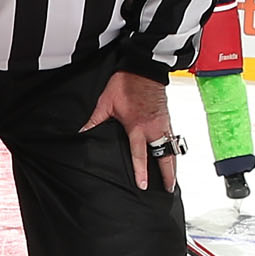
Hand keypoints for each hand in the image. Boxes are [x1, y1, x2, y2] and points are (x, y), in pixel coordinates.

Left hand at [80, 70, 175, 188]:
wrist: (144, 67)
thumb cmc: (126, 83)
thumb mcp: (106, 102)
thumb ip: (95, 120)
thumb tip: (81, 131)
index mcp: (137, 127)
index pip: (140, 155)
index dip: (141, 172)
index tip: (143, 186)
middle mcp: (154, 128)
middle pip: (164, 156)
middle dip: (168, 174)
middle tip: (169, 188)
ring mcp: (164, 123)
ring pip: (172, 148)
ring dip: (173, 163)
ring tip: (173, 177)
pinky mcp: (168, 118)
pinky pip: (172, 138)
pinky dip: (173, 149)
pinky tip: (172, 155)